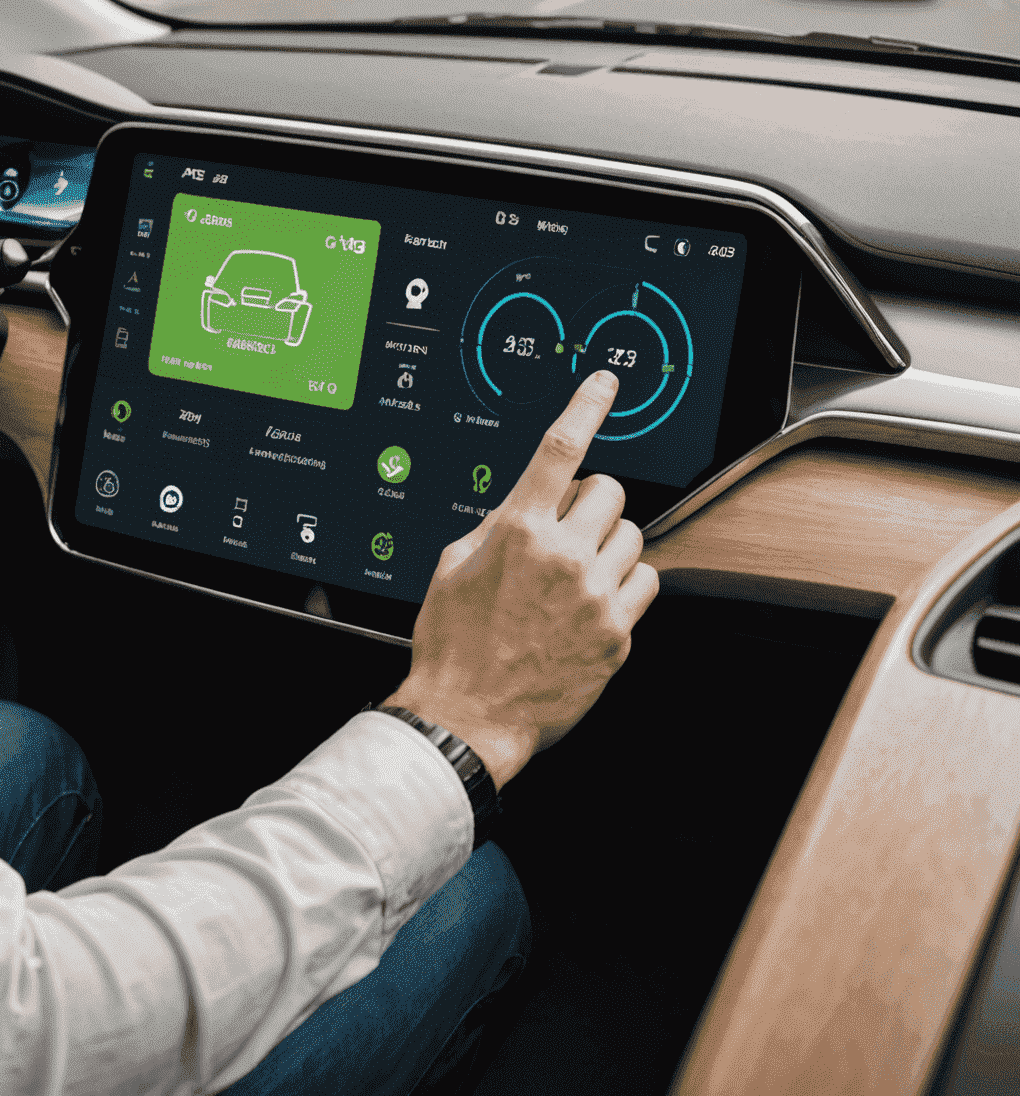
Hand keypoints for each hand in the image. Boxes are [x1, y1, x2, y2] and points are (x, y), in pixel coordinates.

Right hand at [384, 370, 659, 790]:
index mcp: (517, 531)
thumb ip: (495, 525)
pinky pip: (646, 582)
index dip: (587, 406)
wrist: (468, 716)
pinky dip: (625, 583)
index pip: (560, 449)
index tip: (605, 384)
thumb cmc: (453, 645)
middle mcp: (562, 556)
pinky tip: (594, 601)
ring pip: (632, 535)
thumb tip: (526, 502)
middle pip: (609, 490)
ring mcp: (595, 595)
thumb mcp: (453, 567)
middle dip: (589, 501)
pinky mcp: (617, 633)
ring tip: (577, 573)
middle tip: (566, 528)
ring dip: (609, 543)